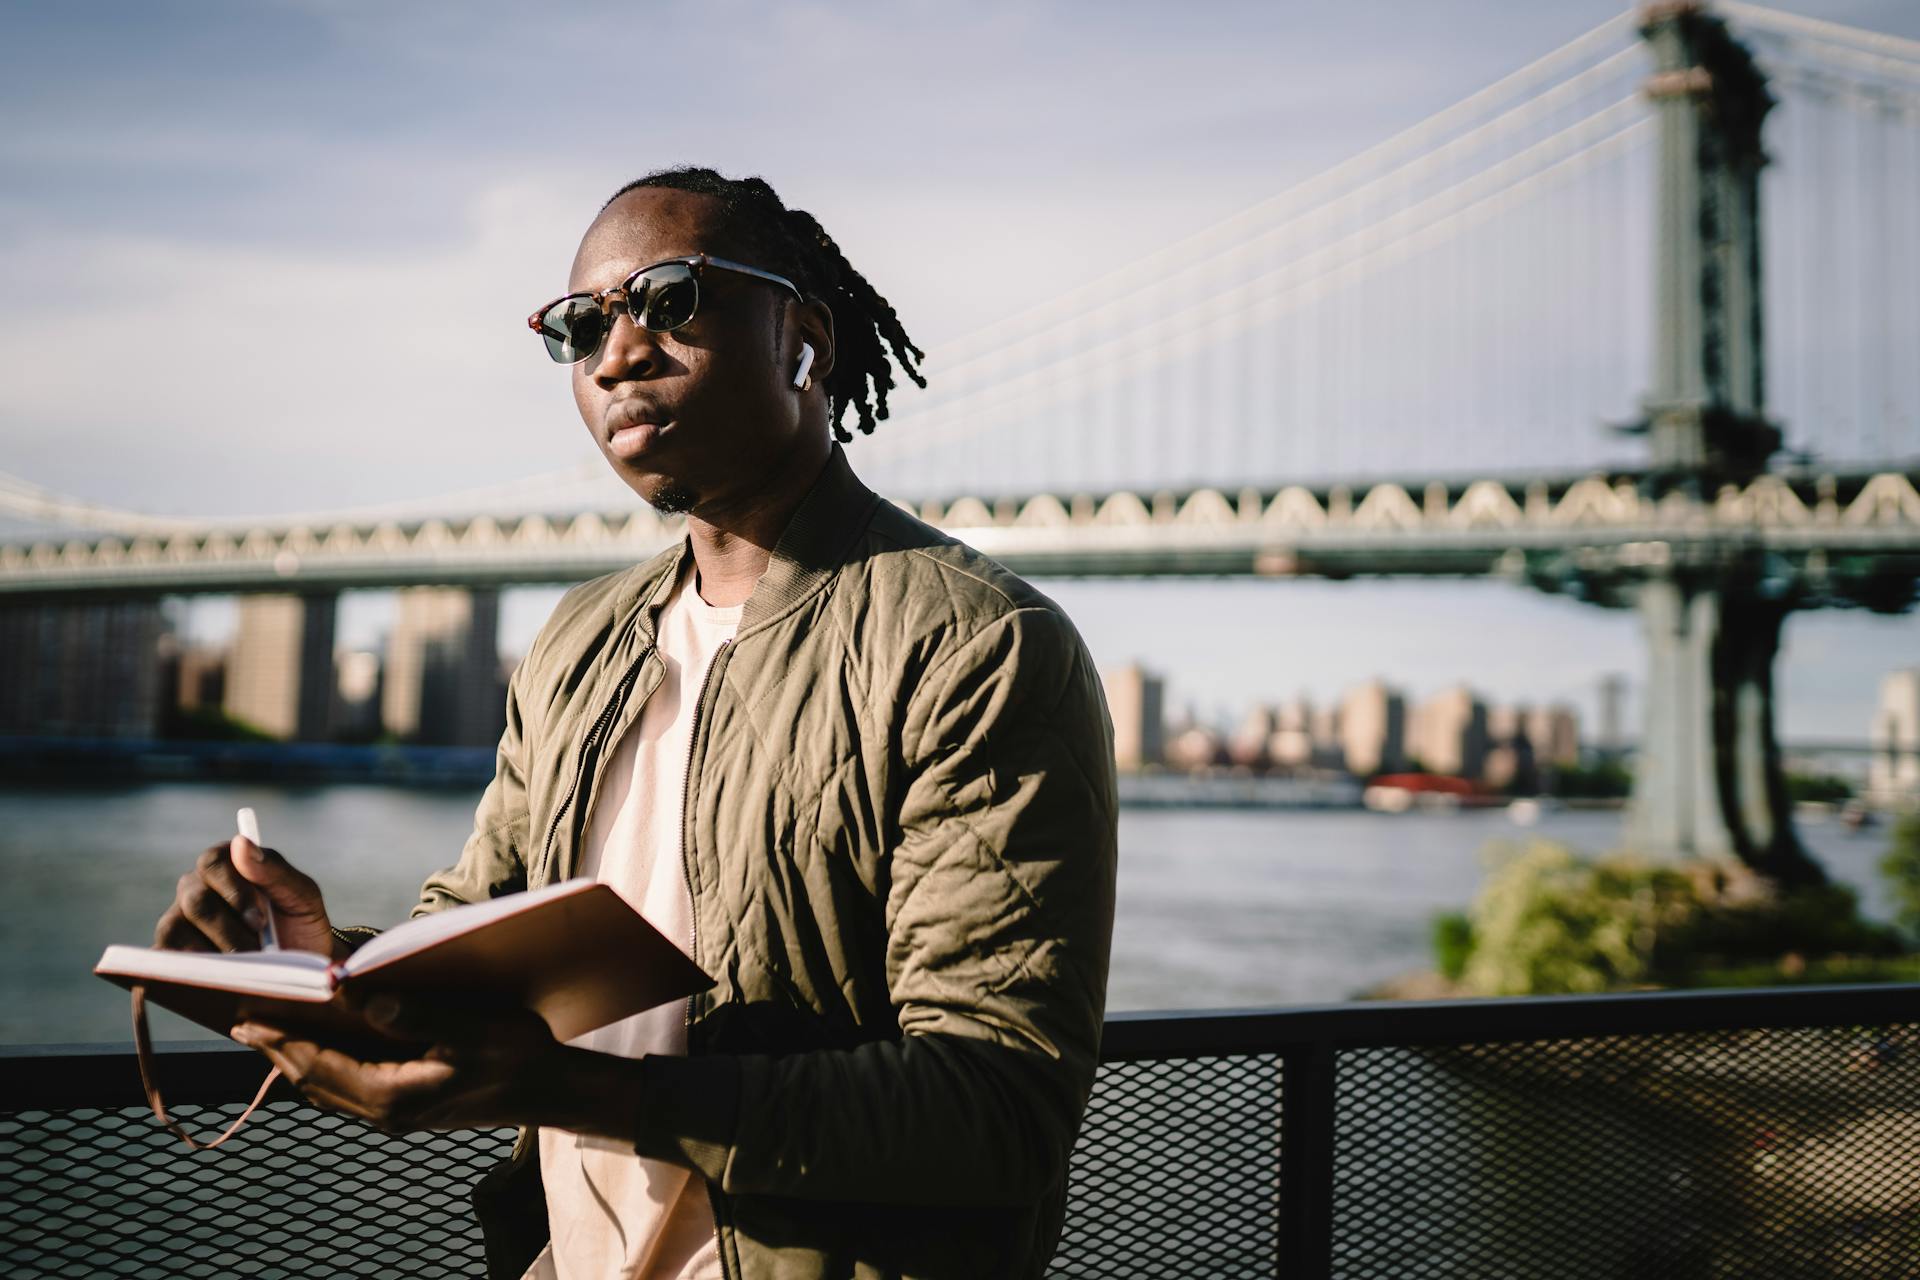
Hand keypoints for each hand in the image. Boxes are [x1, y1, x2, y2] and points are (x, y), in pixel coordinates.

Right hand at [153, 835, 337, 956]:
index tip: (259, 918)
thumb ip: (275, 870)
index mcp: (226, 866)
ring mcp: (178, 922)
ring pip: (176, 930)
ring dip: (214, 952)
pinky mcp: (169, 954)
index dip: (233, 890)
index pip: (212, 862)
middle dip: (229, 929)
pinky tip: (220, 978)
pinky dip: (191, 969)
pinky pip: (164, 958)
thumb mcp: (302, 897)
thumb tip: (241, 842)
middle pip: (195, 900)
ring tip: (246, 966)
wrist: (299, 971)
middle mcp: (195, 889)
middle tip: (258, 949)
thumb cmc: (300, 925)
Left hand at [230, 993, 640, 1135]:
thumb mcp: (475, 1028)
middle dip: (276, 1051)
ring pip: (326, 1090)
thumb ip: (417, 1015)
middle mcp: (386, 1112)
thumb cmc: (519, 1055)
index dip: (280, 1041)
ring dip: (296, 1061)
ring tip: (268, 1033)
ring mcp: (395, 1116)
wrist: (550, 1090)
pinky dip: (323, 1068)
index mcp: (395, 1094)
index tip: (246, 1018)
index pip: (319, 1066)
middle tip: (242, 1020)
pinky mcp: (406, 1109)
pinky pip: (347, 1091)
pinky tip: (319, 1050)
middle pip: (313, 1082)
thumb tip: (360, 999)